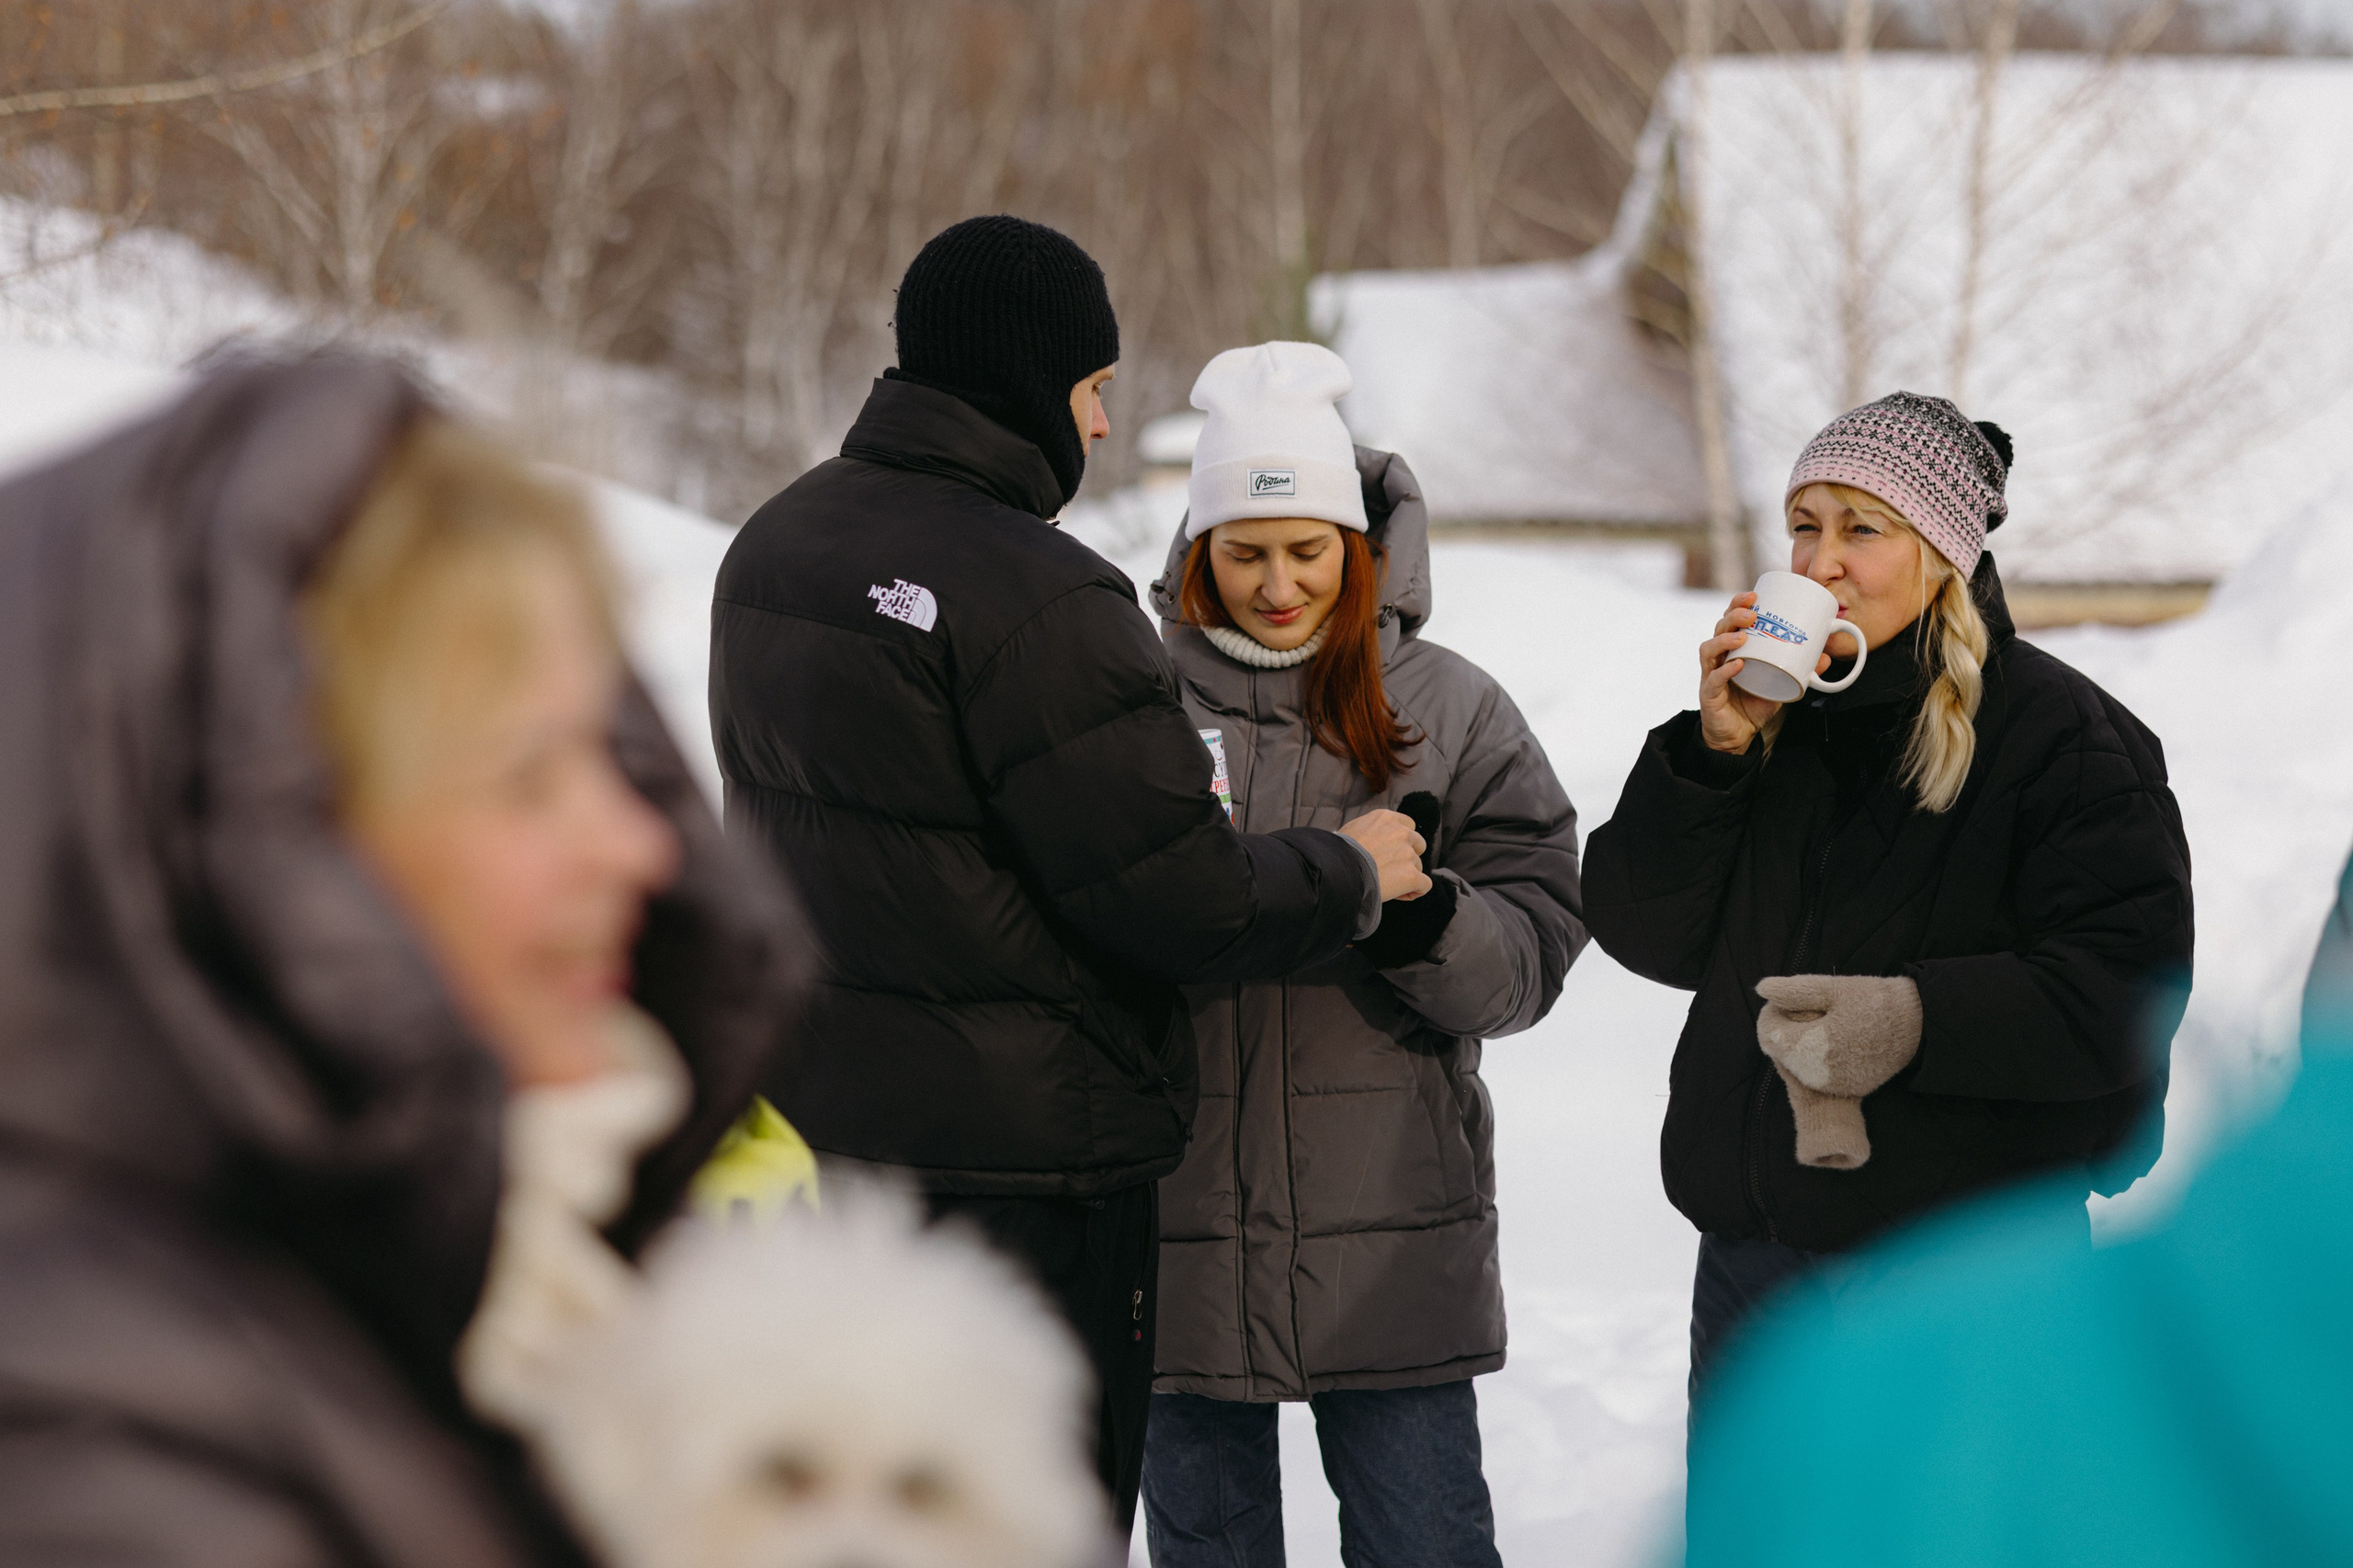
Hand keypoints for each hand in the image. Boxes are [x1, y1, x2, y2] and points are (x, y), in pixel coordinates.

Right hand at [1339, 808, 1430, 902]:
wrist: (1337, 871)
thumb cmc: (1338, 853)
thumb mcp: (1352, 830)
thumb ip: (1371, 831)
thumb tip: (1373, 842)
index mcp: (1386, 818)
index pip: (1407, 826)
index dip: (1401, 841)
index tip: (1389, 852)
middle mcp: (1401, 832)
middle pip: (1418, 845)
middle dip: (1407, 857)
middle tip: (1389, 869)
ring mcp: (1407, 854)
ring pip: (1418, 866)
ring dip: (1406, 875)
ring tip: (1387, 884)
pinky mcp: (1411, 875)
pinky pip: (1424, 885)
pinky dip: (1415, 891)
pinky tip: (1400, 895)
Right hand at [1697, 592, 1830, 754]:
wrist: (1738, 736)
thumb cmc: (1754, 703)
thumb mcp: (1782, 683)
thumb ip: (1801, 670)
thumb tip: (1826, 657)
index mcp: (1733, 649)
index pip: (1730, 619)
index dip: (1738, 604)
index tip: (1755, 595)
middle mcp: (1719, 658)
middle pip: (1718, 627)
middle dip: (1734, 615)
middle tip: (1753, 613)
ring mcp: (1710, 675)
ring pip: (1709, 649)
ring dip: (1725, 638)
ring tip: (1743, 635)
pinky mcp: (1709, 694)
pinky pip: (1713, 679)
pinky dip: (1724, 670)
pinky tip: (1737, 665)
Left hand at [1754, 974, 1922, 1096]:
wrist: (1920, 1026)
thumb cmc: (1877, 1002)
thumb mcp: (1833, 988)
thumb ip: (1795, 990)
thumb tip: (1762, 989)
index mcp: (1808, 1046)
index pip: (1768, 1033)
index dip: (1773, 1012)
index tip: (1789, 999)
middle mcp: (1816, 1073)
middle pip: (1781, 1050)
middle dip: (1787, 1028)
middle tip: (1811, 1007)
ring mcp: (1833, 1085)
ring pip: (1798, 1064)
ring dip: (1802, 1043)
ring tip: (1826, 1020)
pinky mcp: (1849, 1089)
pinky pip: (1820, 1074)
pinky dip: (1820, 1057)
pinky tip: (1838, 1038)